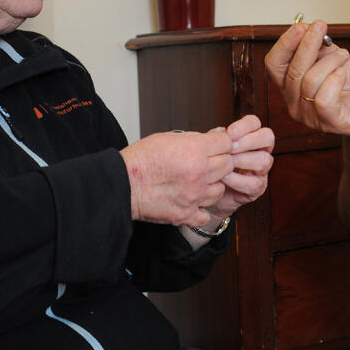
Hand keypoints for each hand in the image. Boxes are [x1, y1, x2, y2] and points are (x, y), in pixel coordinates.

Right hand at [120, 127, 235, 226]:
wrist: (121, 185)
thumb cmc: (140, 160)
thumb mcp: (167, 138)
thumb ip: (194, 138)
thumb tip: (216, 135)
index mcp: (194, 151)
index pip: (226, 143)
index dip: (220, 143)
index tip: (214, 146)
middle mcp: (199, 173)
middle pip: (228, 164)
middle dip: (219, 161)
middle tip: (205, 162)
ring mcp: (194, 196)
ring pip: (220, 188)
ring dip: (212, 184)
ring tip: (196, 181)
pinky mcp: (186, 214)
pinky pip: (206, 212)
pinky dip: (201, 207)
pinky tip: (191, 200)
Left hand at [200, 115, 274, 223]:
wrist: (206, 192)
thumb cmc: (210, 166)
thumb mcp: (210, 150)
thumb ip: (216, 139)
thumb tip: (221, 131)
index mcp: (249, 137)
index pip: (255, 123)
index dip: (244, 126)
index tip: (229, 134)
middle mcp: (260, 151)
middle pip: (268, 137)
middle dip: (249, 141)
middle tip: (231, 148)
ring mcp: (261, 170)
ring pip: (264, 160)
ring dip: (243, 160)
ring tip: (226, 164)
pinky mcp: (258, 188)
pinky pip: (254, 183)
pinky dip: (237, 180)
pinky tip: (224, 178)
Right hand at [264, 20, 349, 140]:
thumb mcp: (331, 60)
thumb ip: (318, 47)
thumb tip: (307, 28)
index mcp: (290, 86)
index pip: (274, 64)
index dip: (284, 44)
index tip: (300, 26)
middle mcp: (295, 103)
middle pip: (292, 71)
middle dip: (307, 45)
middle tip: (321, 27)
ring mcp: (310, 116)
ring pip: (310, 80)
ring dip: (330, 61)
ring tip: (343, 55)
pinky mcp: (330, 122)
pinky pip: (324, 98)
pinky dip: (335, 80)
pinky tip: (343, 74)